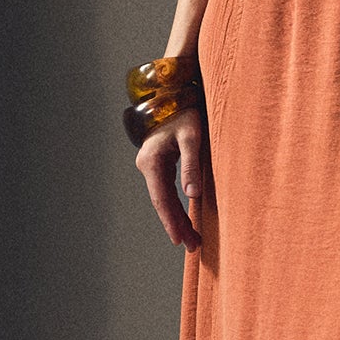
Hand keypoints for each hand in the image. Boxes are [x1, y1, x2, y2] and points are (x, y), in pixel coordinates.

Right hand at [136, 105, 210, 251]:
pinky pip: (165, 189)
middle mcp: (147, 165)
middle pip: (161, 201)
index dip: (171, 220)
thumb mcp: (192, 136)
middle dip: (176, 224)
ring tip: (191, 238)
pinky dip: (175, 204)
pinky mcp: (158, 163)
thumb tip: (193, 195)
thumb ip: (192, 164)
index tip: (180, 240)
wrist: (174, 93)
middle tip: (192, 245)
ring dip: (176, 216)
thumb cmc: (185, 111)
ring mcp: (151, 164)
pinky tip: (185, 216)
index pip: (161, 197)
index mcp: (152, 160)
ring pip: (163, 197)